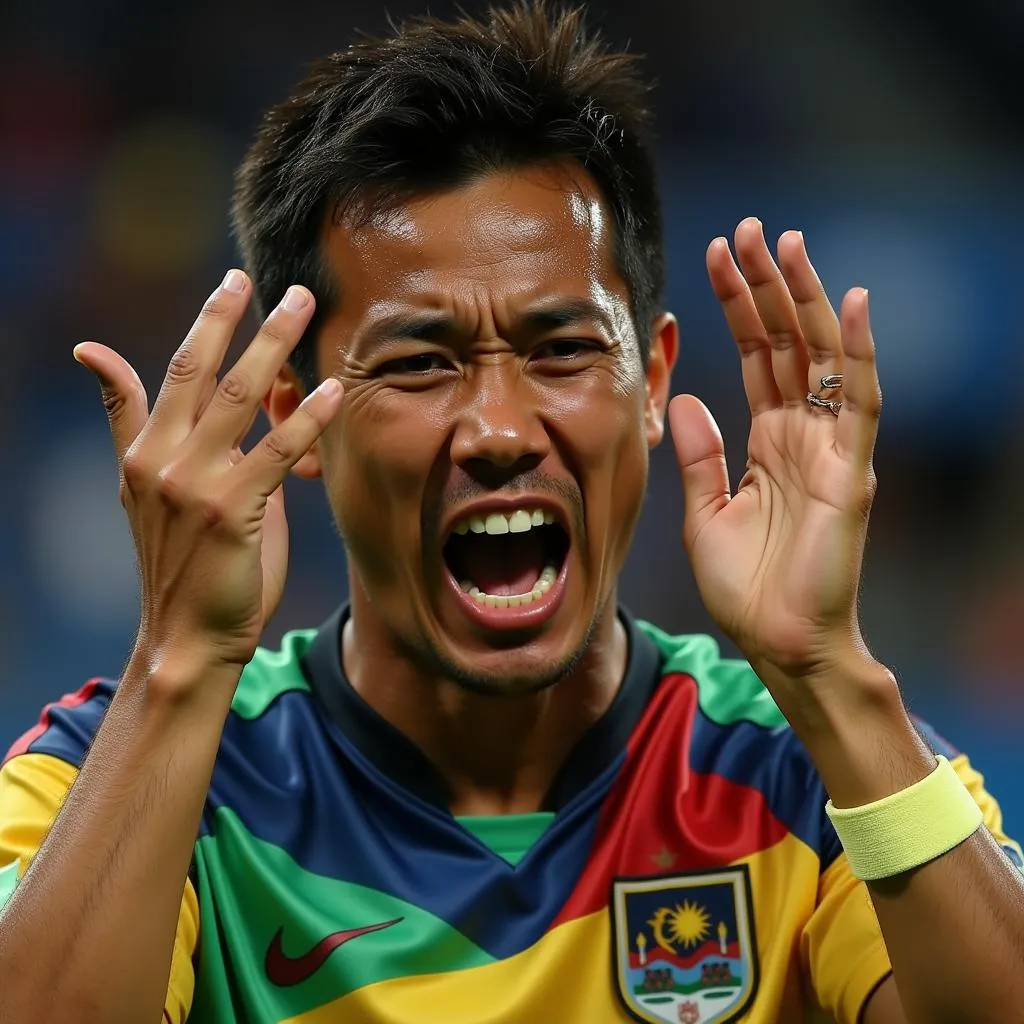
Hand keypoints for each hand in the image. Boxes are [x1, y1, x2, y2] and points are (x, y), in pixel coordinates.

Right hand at [74, 271, 342, 671]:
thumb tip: (147, 379)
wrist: (184, 636)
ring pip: (238, 398)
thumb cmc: (186, 566)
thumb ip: (158, 435)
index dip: (205, 324)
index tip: (232, 284)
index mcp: (143, 453)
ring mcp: (193, 484)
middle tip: (272, 279)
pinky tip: (333, 392)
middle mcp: (161, 460)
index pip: (172, 372)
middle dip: (236, 319)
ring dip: (273, 346)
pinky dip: (305, 419)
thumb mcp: (156, 495)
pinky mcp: (230, 512)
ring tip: (304, 308)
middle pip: (200, 371)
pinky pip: (276, 453)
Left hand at [669, 218, 880, 686]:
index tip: (715, 257)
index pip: (756, 357)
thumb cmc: (746, 587)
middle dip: (767, 286)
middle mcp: (803, 434)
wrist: (779, 643)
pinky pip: (861, 402)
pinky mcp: (850, 471)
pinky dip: (861, 352)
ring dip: (806, 300)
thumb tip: (684, 398)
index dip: (738, 307)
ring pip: (824, 357)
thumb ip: (698, 455)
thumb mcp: (705, 512)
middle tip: (748, 229)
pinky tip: (850, 302)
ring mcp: (831, 449)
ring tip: (785, 243)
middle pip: (788, 343)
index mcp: (768, 441)